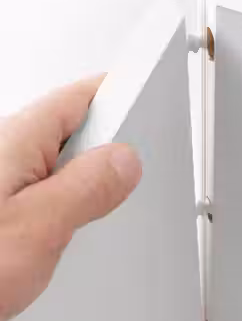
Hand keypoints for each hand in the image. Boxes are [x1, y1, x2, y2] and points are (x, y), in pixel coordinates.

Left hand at [0, 76, 141, 320]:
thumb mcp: (33, 229)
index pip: (84, 97)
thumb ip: (85, 189)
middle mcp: (13, 151)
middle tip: (136, 165)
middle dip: (115, 141)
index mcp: (20, 140)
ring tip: (112, 198)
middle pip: (80, 127)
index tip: (148, 93)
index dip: (120, 91)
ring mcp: (11, 176)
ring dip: (95, 173)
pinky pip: (56, 184)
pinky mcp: (9, 200)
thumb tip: (125, 162)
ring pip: (69, 160)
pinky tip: (81, 217)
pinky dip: (77, 195)